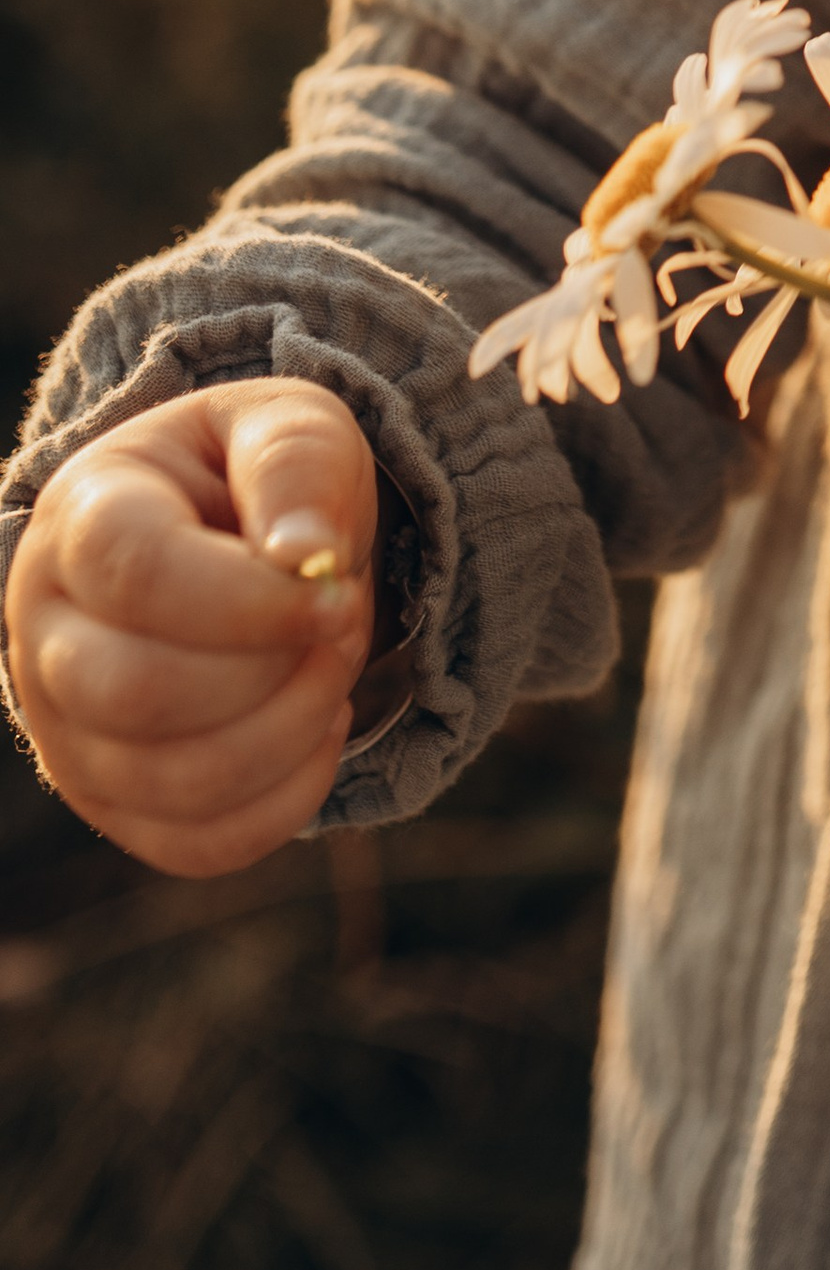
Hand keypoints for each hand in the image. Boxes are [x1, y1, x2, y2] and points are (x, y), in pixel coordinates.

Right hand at [5, 380, 379, 876]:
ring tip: (332, 666)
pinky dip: (287, 798)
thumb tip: (305, 556)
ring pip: (172, 782)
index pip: (137, 577)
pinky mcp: (112, 803)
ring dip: (292, 731)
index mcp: (81, 518)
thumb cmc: (253, 477)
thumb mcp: (287, 425)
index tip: (340, 593)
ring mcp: (66, 731)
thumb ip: (296, 466)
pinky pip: (197, 844)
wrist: (233, 539)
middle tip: (343, 620)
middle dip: (275, 669)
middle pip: (141, 693)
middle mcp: (46, 634)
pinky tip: (319, 727)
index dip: (250, 601)